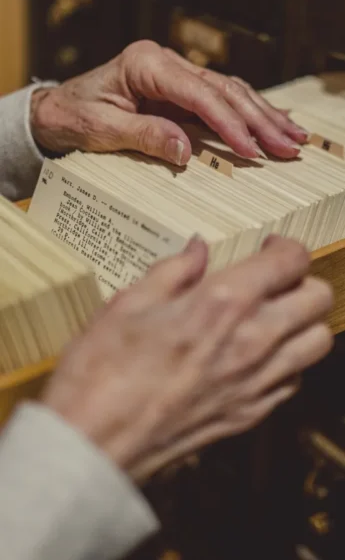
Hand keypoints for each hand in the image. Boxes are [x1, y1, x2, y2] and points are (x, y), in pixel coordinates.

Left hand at [31, 41, 307, 164]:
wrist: (55, 110)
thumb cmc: (73, 117)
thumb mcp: (102, 130)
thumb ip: (144, 135)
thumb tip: (186, 150)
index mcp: (145, 64)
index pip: (199, 93)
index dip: (228, 122)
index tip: (251, 149)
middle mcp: (164, 62)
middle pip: (222, 88)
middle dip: (257, 119)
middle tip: (286, 147)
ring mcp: (173, 74)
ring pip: (229, 90)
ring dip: (261, 115)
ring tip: (291, 138)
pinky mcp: (177, 89)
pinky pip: (219, 98)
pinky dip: (245, 113)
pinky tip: (270, 123)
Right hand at [42, 235, 332, 483]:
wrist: (95, 442)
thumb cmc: (103, 370)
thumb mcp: (130, 302)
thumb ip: (173, 271)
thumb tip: (197, 250)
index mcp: (223, 301)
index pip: (290, 261)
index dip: (285, 247)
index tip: (267, 247)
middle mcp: (253, 340)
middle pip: (318, 299)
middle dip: (302, 280)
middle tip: (273, 280)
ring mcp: (257, 381)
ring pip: (318, 342)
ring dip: (304, 322)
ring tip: (274, 316)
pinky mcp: (251, 414)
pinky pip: (295, 380)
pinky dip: (288, 362)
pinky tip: (259, 355)